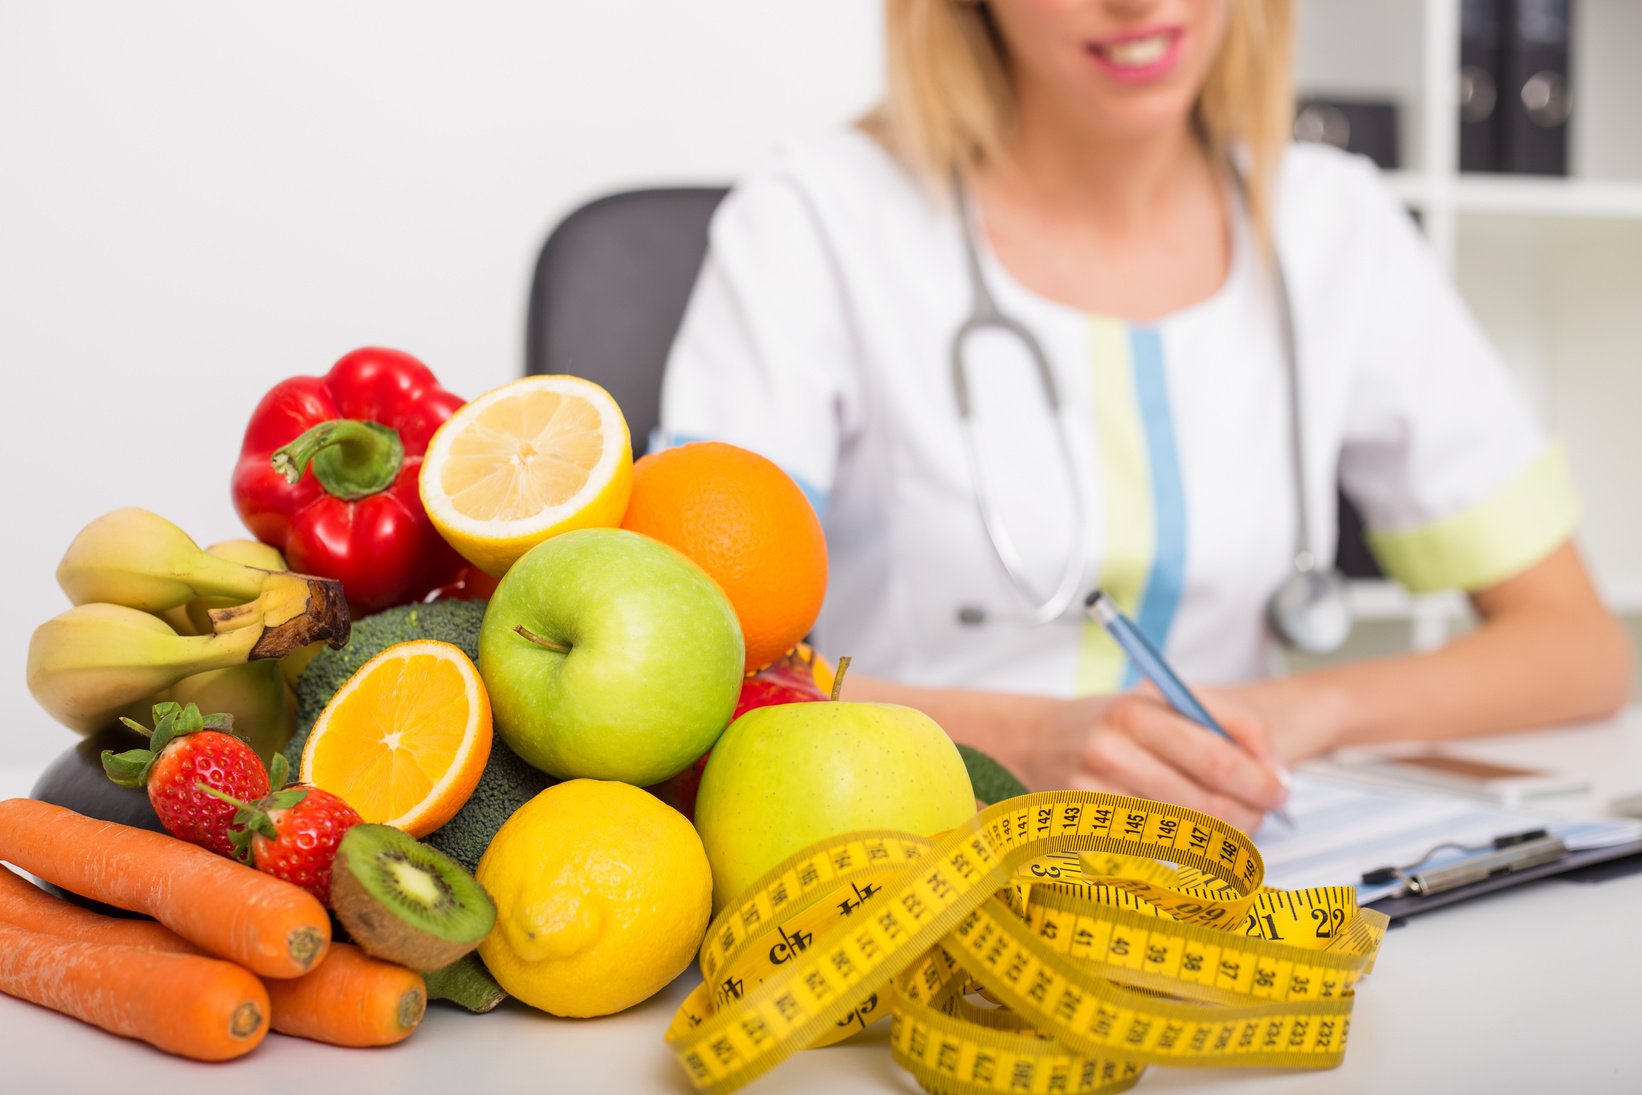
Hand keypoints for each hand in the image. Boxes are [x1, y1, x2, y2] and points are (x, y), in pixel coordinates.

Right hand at [1021, 688, 1288, 833]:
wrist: (1038, 741)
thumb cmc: (1118, 720)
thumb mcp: (1169, 698)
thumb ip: (1232, 722)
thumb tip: (1275, 772)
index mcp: (1135, 713)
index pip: (1216, 760)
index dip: (1259, 782)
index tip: (1279, 790)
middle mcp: (1109, 754)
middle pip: (1205, 806)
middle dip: (1249, 814)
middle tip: (1262, 812)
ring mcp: (1093, 798)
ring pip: (1185, 836)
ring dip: (1222, 836)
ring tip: (1231, 821)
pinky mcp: (1084, 832)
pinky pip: (1155, 852)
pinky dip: (1183, 847)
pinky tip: (1188, 831)